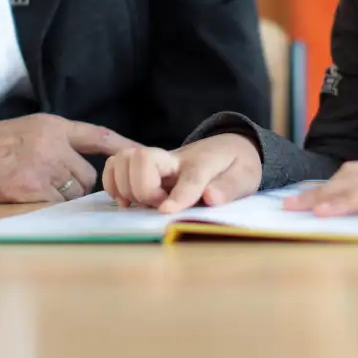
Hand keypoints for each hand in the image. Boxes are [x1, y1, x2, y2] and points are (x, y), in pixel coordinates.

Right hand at [0, 113, 140, 204]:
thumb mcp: (27, 130)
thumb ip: (56, 140)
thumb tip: (82, 161)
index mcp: (52, 125)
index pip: (99, 135)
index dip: (125, 146)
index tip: (146, 153)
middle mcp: (52, 143)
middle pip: (88, 174)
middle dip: (78, 182)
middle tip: (54, 181)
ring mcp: (43, 167)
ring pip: (74, 191)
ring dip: (62, 194)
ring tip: (35, 184)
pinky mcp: (31, 189)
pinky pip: (56, 204)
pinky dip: (47, 204)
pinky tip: (26, 194)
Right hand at [102, 133, 262, 212]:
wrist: (228, 145)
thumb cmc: (237, 165)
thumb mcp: (245, 177)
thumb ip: (228, 188)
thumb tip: (210, 198)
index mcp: (203, 163)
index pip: (189, 177)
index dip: (178, 196)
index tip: (166, 212)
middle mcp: (174, 159)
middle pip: (143, 159)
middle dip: (143, 187)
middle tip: (158, 205)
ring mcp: (156, 160)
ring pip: (124, 159)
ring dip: (125, 185)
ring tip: (142, 203)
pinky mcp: (144, 165)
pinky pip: (116, 165)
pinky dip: (112, 182)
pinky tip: (126, 200)